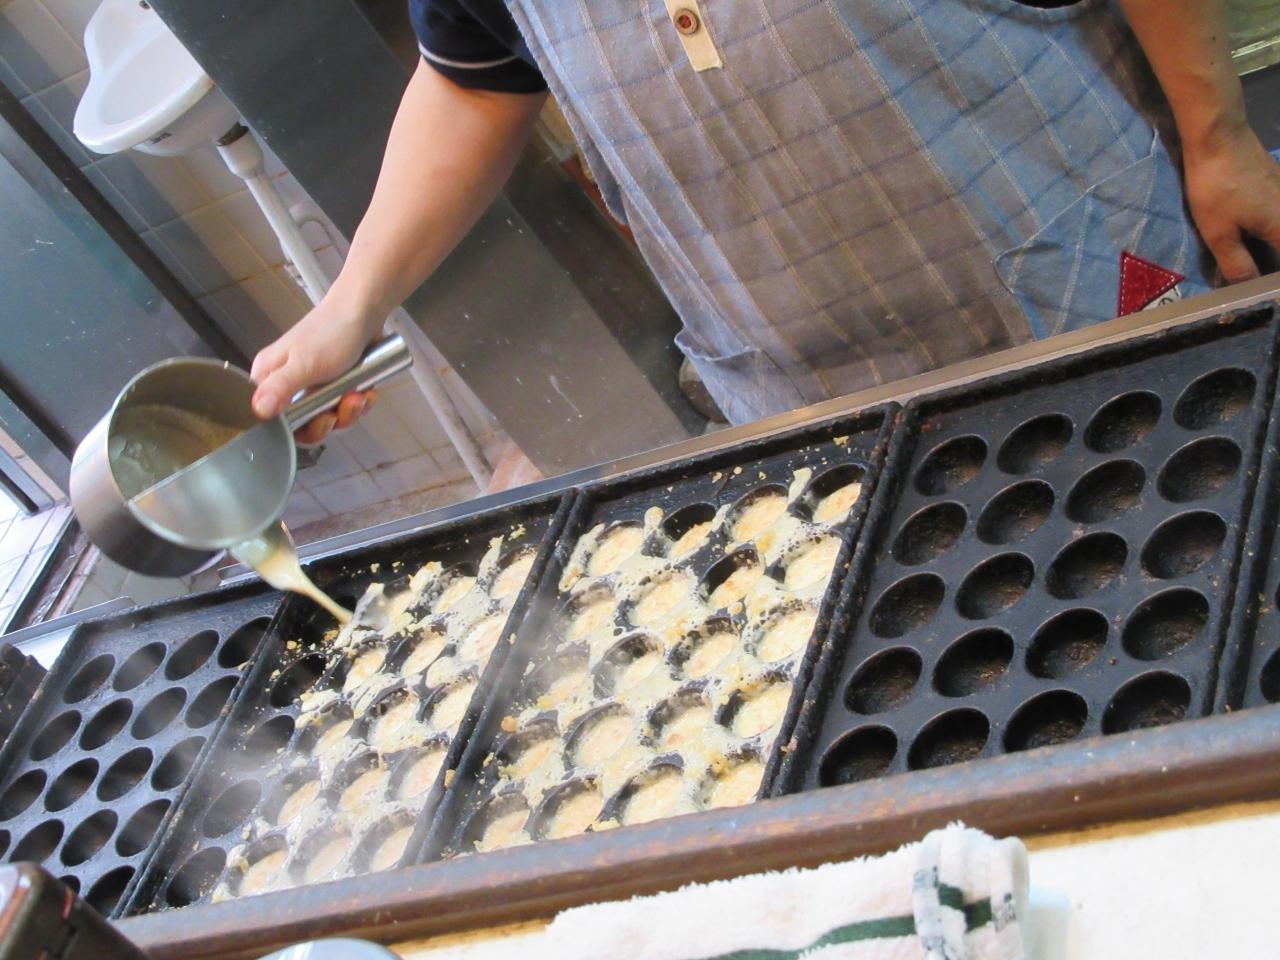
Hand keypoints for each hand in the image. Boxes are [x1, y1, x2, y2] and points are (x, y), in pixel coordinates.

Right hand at [250, 294, 380, 445]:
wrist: (364, 310)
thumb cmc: (331, 332)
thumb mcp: (304, 364)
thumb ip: (280, 389)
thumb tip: (256, 411)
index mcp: (270, 377)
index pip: (272, 420)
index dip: (297, 429)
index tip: (320, 421)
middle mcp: (289, 384)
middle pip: (304, 423)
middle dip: (330, 420)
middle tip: (346, 405)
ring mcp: (314, 385)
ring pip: (329, 416)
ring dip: (349, 411)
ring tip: (361, 394)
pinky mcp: (336, 384)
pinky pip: (345, 406)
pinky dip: (359, 403)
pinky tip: (368, 391)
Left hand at [1183, 124, 1279, 283]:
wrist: (1218, 137)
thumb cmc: (1217, 188)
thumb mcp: (1219, 234)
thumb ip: (1237, 264)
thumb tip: (1250, 289)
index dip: (1275, 281)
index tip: (1266, 291)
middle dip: (1273, 261)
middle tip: (1256, 280)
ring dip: (1271, 247)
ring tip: (1254, 262)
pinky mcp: (1278, 184)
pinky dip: (1272, 230)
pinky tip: (1254, 237)